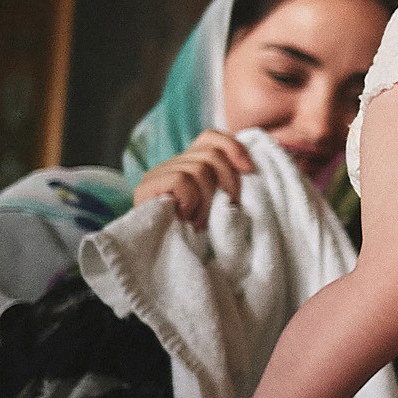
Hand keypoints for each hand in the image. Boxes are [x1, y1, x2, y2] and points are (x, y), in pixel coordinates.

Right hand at [132, 129, 254, 225]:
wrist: (166, 260)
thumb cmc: (199, 234)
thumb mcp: (220, 205)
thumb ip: (229, 185)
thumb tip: (251, 167)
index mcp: (191, 164)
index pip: (210, 137)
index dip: (233, 147)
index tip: (250, 169)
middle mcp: (172, 164)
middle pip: (211, 154)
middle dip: (228, 183)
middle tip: (227, 208)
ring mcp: (157, 174)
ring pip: (198, 169)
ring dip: (207, 200)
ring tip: (201, 221)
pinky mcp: (145, 187)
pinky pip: (181, 180)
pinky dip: (191, 201)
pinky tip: (186, 218)